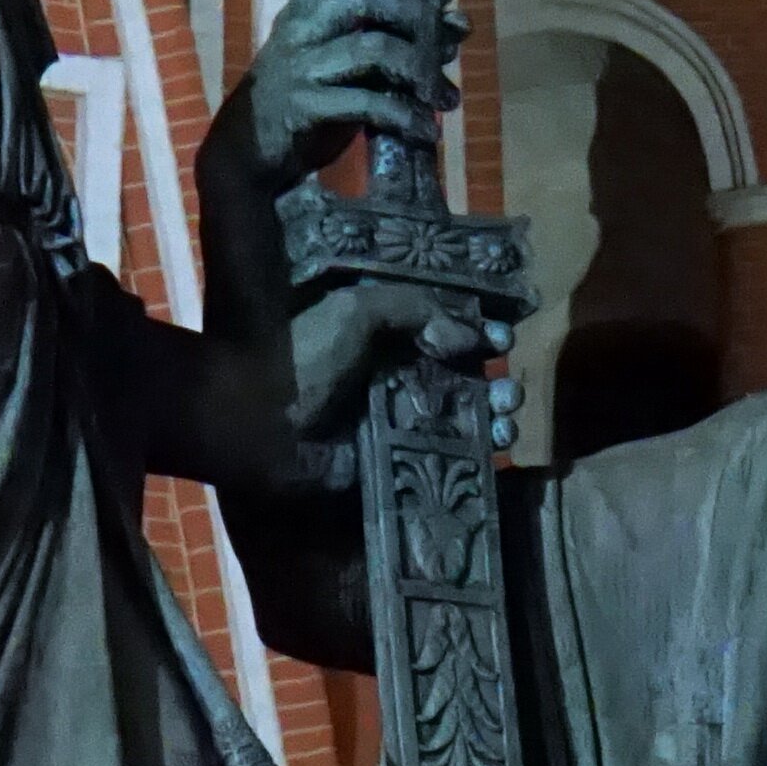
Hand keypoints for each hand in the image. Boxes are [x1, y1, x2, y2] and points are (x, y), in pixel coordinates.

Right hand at [238, 0, 455, 179]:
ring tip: (444, 97)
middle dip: (419, 12)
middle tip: (448, 40)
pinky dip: (406, 116)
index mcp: (306, 4)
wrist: (248, 150)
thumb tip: (459, 22)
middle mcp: (301, 26)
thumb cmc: (305, 97)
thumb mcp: (344, 59)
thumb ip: (395, 36)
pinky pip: (368, 102)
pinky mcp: (305, 107)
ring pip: (375, 48)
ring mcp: (301, 66)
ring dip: (422, 70)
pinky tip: (425, 130)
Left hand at [287, 273, 502, 462]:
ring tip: (507, 418)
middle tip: (509, 389)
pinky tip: (499, 445)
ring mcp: (396, 418)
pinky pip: (444, 451)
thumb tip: (468, 337)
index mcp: (384, 333)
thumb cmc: (303, 357)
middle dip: (495, 377)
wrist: (257, 422)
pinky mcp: (393, 457)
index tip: (502, 339)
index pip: (445, 328)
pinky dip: (478, 449)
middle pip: (462, 372)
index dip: (478, 331)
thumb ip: (413, 308)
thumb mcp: (355, 310)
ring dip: (494, 413)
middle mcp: (395, 372)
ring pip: (461, 414)